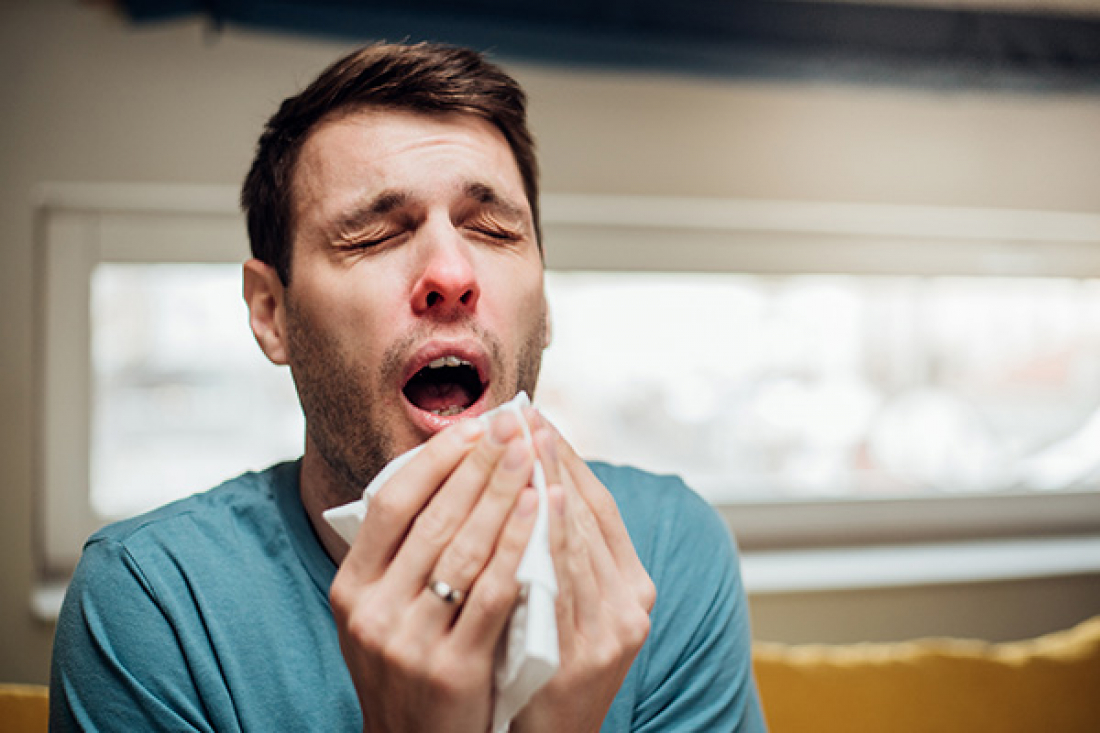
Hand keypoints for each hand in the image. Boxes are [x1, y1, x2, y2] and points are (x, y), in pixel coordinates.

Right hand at [329, 412, 539, 732]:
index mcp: (351, 588)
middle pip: (433, 517)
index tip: (473, 425)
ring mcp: (409, 641)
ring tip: (533, 454)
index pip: (391, 503)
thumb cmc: (408, 670)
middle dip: (479, 464)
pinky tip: (543, 510)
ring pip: (466, 548)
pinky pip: (494, 593)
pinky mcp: (452, 669)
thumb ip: (399, 556)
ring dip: (504, 493)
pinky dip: (521, 545)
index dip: (434, 459)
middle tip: (513, 424)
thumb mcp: (381, 614)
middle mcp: (371, 611)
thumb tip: (441, 471)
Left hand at [513, 413, 656, 732]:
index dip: (569, 458)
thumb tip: (528, 486)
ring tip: (524, 437)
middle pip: (589, 515)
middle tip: (521, 411)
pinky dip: (554, 537)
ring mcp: (612, 630)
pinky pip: (565, 582)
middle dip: (553, 458)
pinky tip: (540, 499)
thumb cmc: (545, 669)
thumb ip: (558, 555)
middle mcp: (631, 604)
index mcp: (633, 587)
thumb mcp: (566, 609)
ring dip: (551, 483)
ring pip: (581, 540)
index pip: (601, 507)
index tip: (537, 417)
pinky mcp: (586, 656)